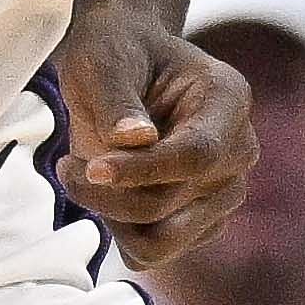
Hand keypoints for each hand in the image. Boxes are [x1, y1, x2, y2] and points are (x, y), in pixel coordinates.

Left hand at [52, 1, 253, 265]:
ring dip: (109, 215)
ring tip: (81, 173)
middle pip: (171, 204)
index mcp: (227, 100)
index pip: (196, 154)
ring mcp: (223, 192)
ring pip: (161, 241)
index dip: (141, 170)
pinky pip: (153, 253)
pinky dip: (117, 231)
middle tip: (66, 164)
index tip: (91, 168)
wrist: (123, 65)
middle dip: (108, 194)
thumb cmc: (114, 52)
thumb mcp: (102, 61)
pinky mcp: (200, 222)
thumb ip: (116, 100)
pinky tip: (101, 191)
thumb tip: (135, 140)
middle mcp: (238, 151)